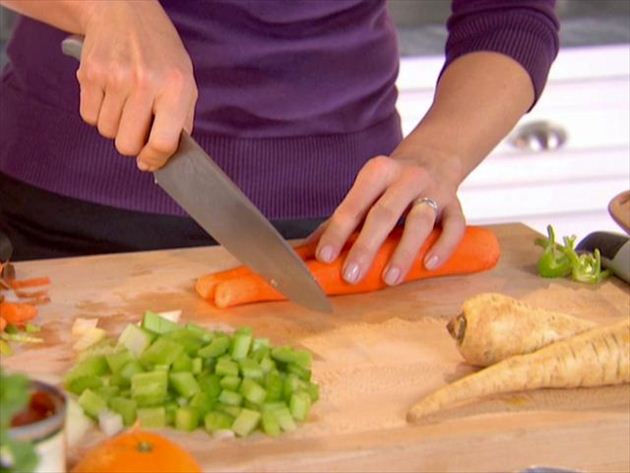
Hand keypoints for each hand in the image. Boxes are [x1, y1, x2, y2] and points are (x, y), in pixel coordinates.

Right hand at [77, 1, 196, 170]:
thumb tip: (166, 157)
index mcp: (176, 87)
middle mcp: (145, 83)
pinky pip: (88, 117)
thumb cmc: (160, 52)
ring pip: (107, 132)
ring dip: (115, 126)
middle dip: (132, 143)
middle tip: (137, 128)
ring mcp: (114, 78)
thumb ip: (181, 121)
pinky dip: (97, 113)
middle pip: (127, 144)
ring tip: (125, 103)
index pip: (162, 142)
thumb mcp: (185, 82)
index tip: (149, 161)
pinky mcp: (89, 74)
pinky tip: (109, 95)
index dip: (154, 160)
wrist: (124, 12)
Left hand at [313, 150, 465, 285]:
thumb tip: (304, 253)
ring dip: (405, 251)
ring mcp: (434, 191)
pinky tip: (429, 265)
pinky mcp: (456, 204)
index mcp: (377, 173)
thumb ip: (339, 222)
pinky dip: (443, 246)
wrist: (435, 157)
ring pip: (420, 221)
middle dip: (366, 246)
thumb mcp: (365, 193)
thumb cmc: (390, 185)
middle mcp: (406, 178)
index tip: (324, 257)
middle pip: (384, 214)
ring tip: (390, 279)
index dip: (337, 232)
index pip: (353, 206)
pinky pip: (454, 226)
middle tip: (351, 275)